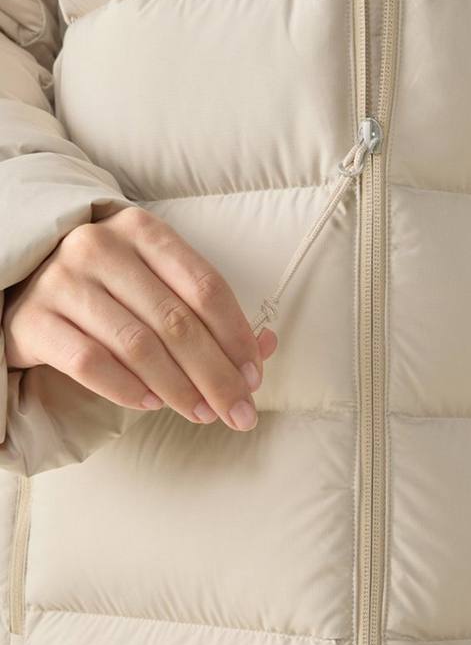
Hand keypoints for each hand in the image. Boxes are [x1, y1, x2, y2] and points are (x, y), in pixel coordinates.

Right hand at [1, 206, 277, 431]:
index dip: (237, 337)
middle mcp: (100, 247)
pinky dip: (127, 389)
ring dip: (178, 388)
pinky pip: (90, 364)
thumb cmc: (110, 291)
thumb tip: (269, 346)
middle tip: (239, 411)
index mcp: (143, 231)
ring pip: (137, 345)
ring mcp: (63, 281)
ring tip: (202, 413)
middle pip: (176, 321)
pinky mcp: (34, 320)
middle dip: (216, 375)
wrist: (27, 289)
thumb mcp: (159, 285)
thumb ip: (211, 314)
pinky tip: (151, 404)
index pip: (205, 286)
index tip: (254, 377)